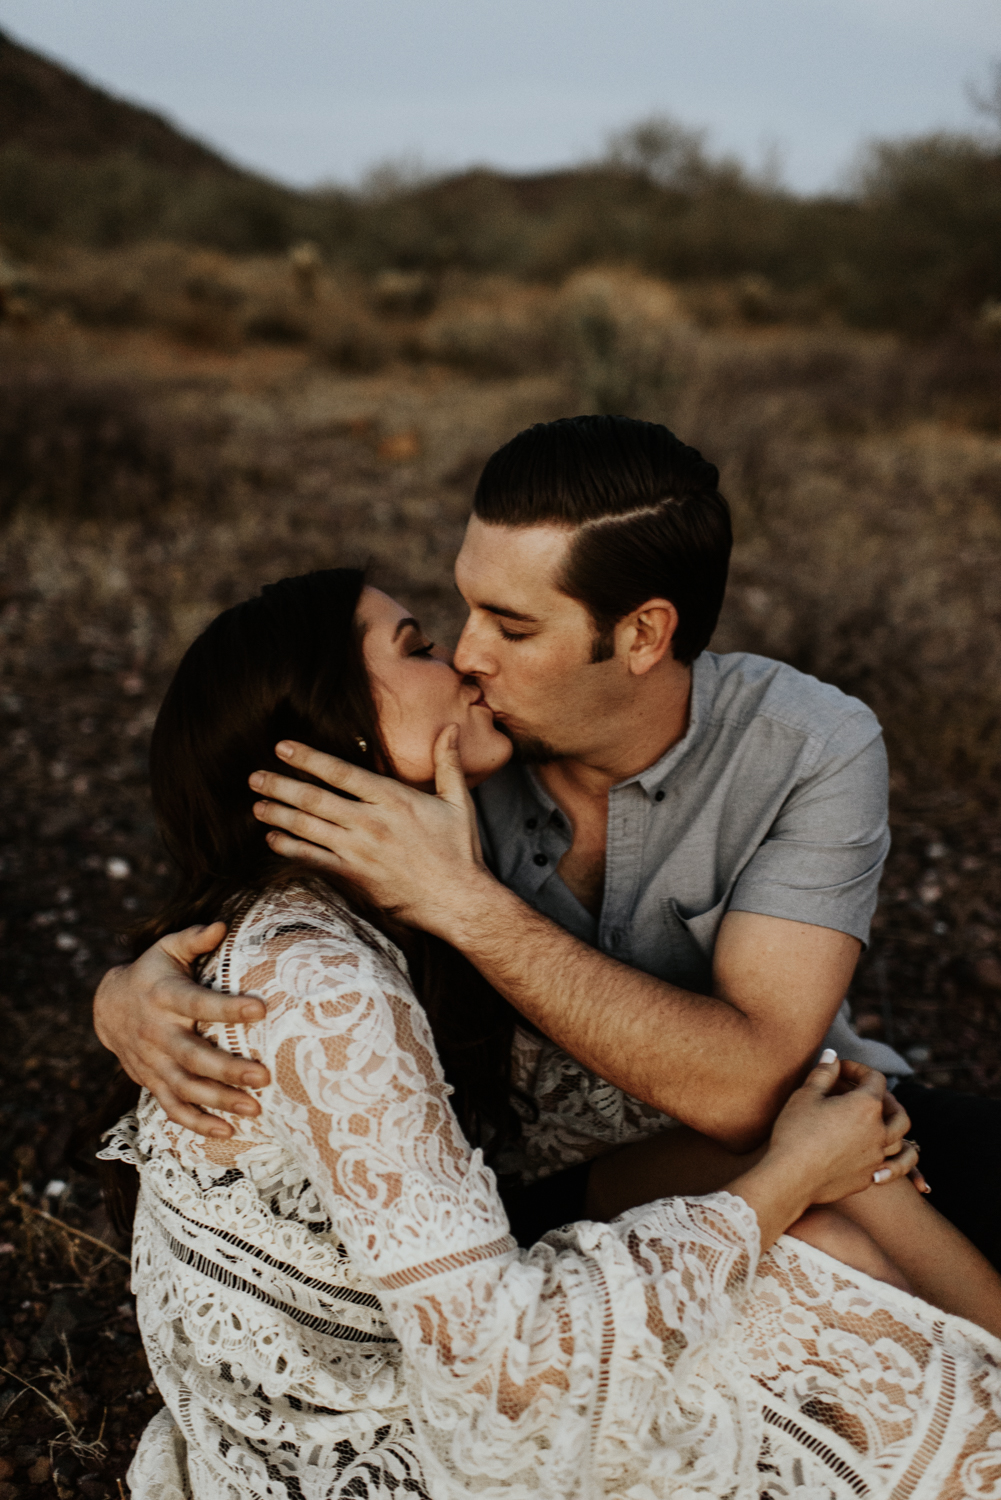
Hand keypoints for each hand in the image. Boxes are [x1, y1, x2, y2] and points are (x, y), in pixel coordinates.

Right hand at [92, 924, 269, 1138]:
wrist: (108, 1007)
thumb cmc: (152, 972)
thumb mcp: (167, 949)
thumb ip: (193, 938)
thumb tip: (222, 924)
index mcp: (165, 996)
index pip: (199, 1004)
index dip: (227, 1008)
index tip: (260, 1010)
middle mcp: (158, 1033)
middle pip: (193, 1056)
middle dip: (227, 1069)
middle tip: (263, 1077)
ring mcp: (153, 1062)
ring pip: (186, 1087)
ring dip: (219, 1101)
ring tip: (255, 1109)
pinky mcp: (152, 1081)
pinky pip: (172, 1107)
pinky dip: (197, 1124)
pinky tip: (227, 1132)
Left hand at [248, 726, 491, 931]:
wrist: (459, 900)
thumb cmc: (460, 851)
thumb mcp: (459, 801)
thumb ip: (448, 763)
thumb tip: (450, 727)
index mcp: (393, 798)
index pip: (341, 772)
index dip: (308, 758)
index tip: (283, 747)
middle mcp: (371, 822)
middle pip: (315, 799)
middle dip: (281, 785)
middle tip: (255, 776)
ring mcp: (360, 852)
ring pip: (309, 828)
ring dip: (279, 815)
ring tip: (257, 804)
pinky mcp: (355, 877)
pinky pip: (315, 860)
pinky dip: (291, 849)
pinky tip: (273, 840)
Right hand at [767, 1055, 917, 1204]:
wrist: (791, 1178)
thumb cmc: (795, 1131)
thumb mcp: (806, 1095)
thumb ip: (824, 1073)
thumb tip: (832, 1056)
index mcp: (866, 1106)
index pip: (875, 1079)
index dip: (858, 1069)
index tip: (839, 1069)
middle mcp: (879, 1132)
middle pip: (898, 1112)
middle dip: (888, 1100)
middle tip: (868, 1097)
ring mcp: (875, 1158)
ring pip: (900, 1143)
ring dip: (892, 1131)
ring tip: (877, 1126)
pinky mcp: (866, 1178)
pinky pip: (887, 1167)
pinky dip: (885, 1160)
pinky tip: (874, 1159)